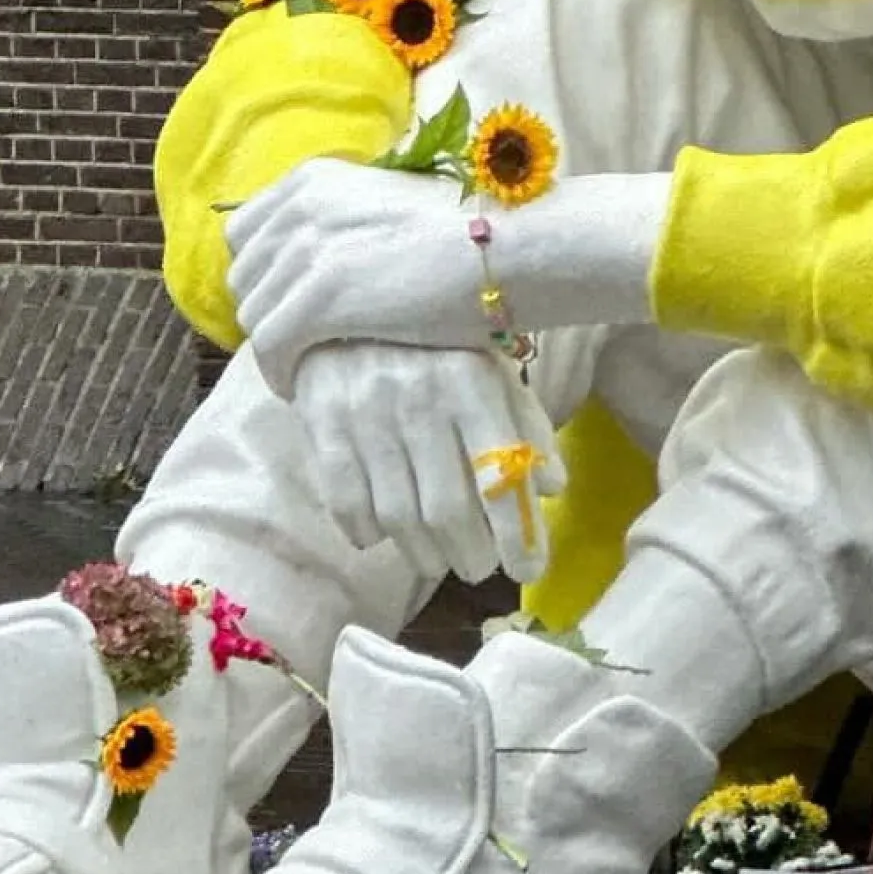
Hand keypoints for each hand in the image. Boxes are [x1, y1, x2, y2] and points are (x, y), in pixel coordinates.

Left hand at [224, 156, 668, 402]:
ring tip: (306, 369)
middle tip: (299, 345)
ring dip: (276, 347)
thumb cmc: (477, 234)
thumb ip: (352, 223)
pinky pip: (272, 348)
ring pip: (255, 315)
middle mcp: (302, 207)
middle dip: (267, 313)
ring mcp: (309, 251)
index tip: (287, 306)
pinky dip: (280, 373)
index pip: (248, 232)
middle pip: (246, 276)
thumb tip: (335, 261)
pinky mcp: (321, 299)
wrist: (517, 249)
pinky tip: (301, 389)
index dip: (263, 275)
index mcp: (316, 179)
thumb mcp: (395, 207)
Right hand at [290, 341, 565, 584]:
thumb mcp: (493, 370)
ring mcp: (365, 413)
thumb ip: (525, 426)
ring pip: (397, 516)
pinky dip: (368, 533)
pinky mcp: (322, 424)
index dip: (516, 536)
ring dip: (424, 555)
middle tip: (481, 568)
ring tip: (440, 560)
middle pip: (447, 509)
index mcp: (472, 381)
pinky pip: (346, 503)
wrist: (351, 303)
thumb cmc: (437, 347)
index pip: (499, 476)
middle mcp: (419, 397)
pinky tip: (384, 535)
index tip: (529, 570)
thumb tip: (549, 487)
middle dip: (471, 555)